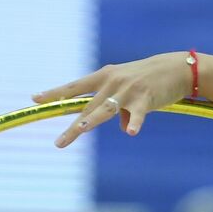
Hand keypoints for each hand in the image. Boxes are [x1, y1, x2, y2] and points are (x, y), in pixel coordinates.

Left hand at [31, 52, 189, 147]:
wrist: (176, 68)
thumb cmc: (149, 80)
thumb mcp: (130, 92)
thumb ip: (122, 110)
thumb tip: (124, 129)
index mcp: (103, 78)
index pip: (74, 87)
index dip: (55, 93)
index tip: (35, 99)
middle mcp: (112, 83)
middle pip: (87, 107)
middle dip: (73, 126)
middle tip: (59, 143)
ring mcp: (128, 91)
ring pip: (106, 109)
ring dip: (93, 119)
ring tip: (81, 129)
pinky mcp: (146, 99)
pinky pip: (138, 114)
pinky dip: (134, 122)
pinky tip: (132, 132)